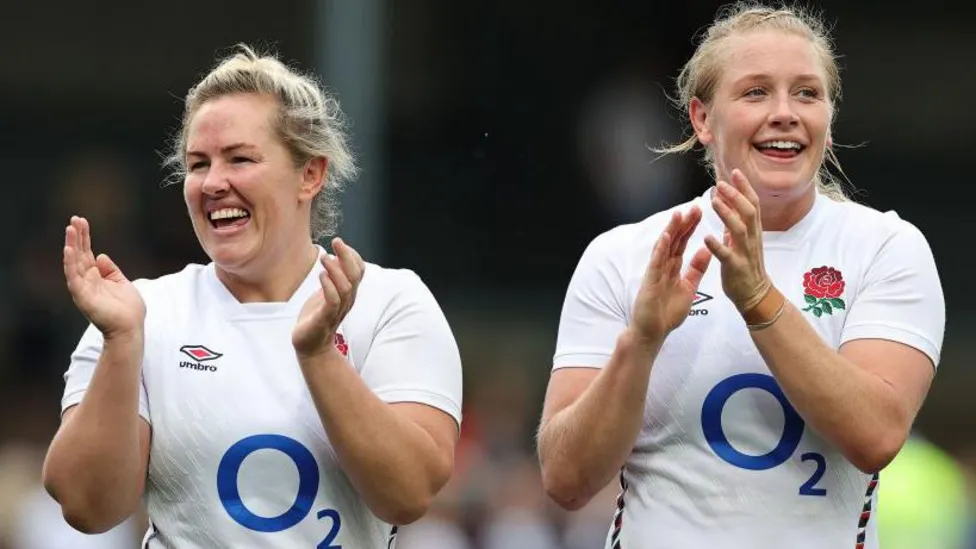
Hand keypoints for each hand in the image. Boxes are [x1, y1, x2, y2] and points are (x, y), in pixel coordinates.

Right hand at [63, 216, 145, 338]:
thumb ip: (111, 270)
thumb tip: (101, 255)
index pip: (87, 252)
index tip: (81, 221)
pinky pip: (74, 278)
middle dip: (76, 236)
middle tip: (74, 219)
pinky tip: (68, 250)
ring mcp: (83, 288)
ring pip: (74, 263)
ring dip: (71, 246)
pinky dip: (70, 264)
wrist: (130, 328)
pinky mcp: (83, 296)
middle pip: (79, 254)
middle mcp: (87, 280)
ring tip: (69, 230)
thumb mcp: (122, 283)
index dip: (84, 237)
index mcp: (96, 276)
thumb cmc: (128, 309)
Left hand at [292, 238, 364, 359]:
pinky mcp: (325, 318)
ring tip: (324, 258)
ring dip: (336, 269)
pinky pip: (333, 301)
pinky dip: (328, 286)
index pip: (360, 270)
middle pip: (355, 275)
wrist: (310, 345)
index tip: (339, 243)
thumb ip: (332, 278)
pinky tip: (321, 276)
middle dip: (347, 256)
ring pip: (346, 287)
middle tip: (336, 242)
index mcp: (349, 292)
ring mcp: (337, 309)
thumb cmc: (317, 316)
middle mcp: (347, 300)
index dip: (353, 255)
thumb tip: (333, 256)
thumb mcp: (326, 292)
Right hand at [631, 206, 712, 341]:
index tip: (700, 212)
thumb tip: (706, 251)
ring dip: (671, 230)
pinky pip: (656, 263)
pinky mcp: (650, 281)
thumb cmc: (667, 312)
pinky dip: (661, 249)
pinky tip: (666, 237)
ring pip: (664, 247)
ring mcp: (655, 272)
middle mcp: (663, 266)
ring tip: (679, 214)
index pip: (682, 242)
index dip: (690, 227)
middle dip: (683, 223)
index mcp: (673, 267)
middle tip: (694, 206)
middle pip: (674, 240)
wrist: (653, 331)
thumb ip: (696, 269)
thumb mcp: (689, 287)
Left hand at [703, 169, 771, 311]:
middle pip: (748, 212)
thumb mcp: (742, 241)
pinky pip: (727, 255)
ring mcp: (745, 253)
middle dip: (736, 196)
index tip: (735, 172)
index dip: (744, 187)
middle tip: (722, 183)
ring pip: (739, 230)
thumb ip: (736, 224)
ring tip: (714, 202)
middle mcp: (751, 239)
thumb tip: (729, 205)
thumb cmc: (746, 266)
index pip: (752, 204)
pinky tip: (707, 236)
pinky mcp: (736, 268)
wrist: (754, 294)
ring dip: (727, 214)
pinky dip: (717, 245)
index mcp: (753, 231)